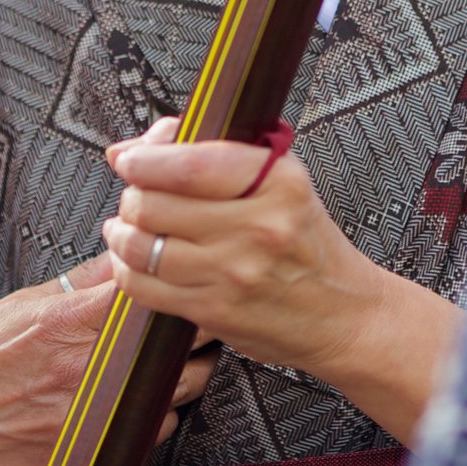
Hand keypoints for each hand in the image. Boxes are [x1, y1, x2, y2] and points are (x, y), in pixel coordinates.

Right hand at [0, 251, 217, 465]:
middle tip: (187, 327)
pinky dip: (152, 416)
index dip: (178, 292)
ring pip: (171, 396)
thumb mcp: (19, 305)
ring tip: (159, 364)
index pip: (151, 299)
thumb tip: (123, 253)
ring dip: (178, 378)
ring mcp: (87, 416)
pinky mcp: (86, 449)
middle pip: (176, 353)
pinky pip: (147, 433)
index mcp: (67, 323)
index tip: (185, 287)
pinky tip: (133, 400)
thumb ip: (80, 283)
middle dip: (191, 338)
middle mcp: (82, 371)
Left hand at [102, 119, 461, 442]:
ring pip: (143, 245)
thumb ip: (213, 155)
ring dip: (122, 233)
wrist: (344, 315)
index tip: (128, 158)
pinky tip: (135, 261)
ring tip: (127, 228)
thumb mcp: (282, 184)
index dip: (146, 159)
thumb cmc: (307, 242)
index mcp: (278, 182)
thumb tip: (128, 150)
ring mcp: (234, 272)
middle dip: (132, 197)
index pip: (191, 163)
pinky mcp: (215, 311)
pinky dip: (127, 270)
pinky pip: (145, 287)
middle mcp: (258, 226)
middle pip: (155, 203)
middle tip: (135, 196)